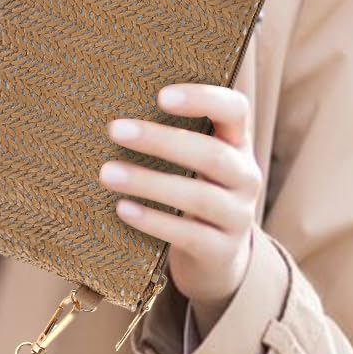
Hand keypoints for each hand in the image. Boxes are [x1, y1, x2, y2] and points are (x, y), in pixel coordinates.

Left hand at [98, 85, 261, 326]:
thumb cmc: (192, 190)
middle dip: (162, 141)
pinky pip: (189, 234)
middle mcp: (246, 177)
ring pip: (200, 197)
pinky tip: (122, 208)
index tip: (161, 96)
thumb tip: (117, 115)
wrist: (217, 256)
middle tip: (115, 130)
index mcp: (237, 143)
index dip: (204, 99)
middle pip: (213, 155)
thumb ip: (173, 135)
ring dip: (149, 182)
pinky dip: (154, 220)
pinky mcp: (221, 251)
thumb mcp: (194, 161)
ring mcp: (238, 217)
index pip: (235, 110)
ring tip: (107, 173)